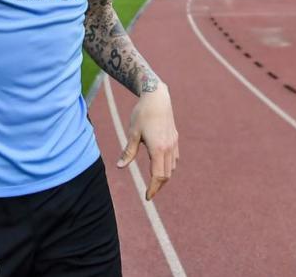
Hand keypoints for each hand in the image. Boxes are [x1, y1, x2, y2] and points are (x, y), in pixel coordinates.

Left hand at [117, 84, 178, 200]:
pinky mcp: (175, 139)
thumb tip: (120, 167)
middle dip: (158, 186)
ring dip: (164, 176)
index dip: (153, 188)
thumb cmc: (142, 114)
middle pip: (166, 175)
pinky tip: (161, 165)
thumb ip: (128, 152)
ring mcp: (174, 144)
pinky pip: (174, 158)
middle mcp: (169, 148)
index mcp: (158, 149)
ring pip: (172, 168)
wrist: (157, 98)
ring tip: (154, 181)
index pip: (158, 176)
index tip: (147, 197)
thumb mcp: (132, 133)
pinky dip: (169, 166)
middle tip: (149, 192)